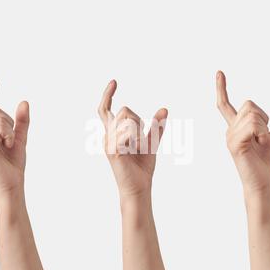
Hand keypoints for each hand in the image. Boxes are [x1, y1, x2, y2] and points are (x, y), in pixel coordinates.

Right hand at [0, 80, 29, 197]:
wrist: (12, 183)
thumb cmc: (14, 163)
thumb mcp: (21, 137)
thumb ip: (22, 121)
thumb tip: (24, 101)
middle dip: (10, 122)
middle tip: (11, 140)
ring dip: (10, 130)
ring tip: (9, 145)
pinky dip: (9, 135)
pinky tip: (8, 146)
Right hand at [98, 80, 167, 207]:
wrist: (139, 188)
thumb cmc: (142, 168)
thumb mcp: (152, 143)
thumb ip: (156, 126)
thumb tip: (164, 109)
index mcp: (114, 133)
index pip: (105, 109)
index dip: (108, 94)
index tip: (114, 81)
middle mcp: (108, 135)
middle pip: (125, 110)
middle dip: (139, 121)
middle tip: (141, 140)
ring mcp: (108, 142)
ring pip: (128, 119)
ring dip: (139, 131)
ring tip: (137, 148)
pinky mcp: (112, 149)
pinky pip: (128, 131)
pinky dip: (138, 139)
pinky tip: (136, 151)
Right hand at [216, 71, 269, 194]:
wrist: (263, 181)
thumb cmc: (266, 162)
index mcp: (237, 127)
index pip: (225, 105)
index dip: (222, 88)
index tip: (219, 72)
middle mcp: (230, 129)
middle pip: (248, 104)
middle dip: (263, 116)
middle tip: (263, 136)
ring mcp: (230, 136)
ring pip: (252, 114)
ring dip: (264, 126)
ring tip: (260, 142)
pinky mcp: (234, 143)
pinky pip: (252, 126)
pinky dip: (262, 132)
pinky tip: (259, 142)